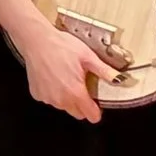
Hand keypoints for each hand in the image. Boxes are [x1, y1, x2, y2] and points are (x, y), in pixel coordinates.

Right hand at [7, 15, 122, 123]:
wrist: (37, 40)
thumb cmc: (60, 46)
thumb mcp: (87, 56)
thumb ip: (105, 71)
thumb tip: (119, 79)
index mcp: (75, 92)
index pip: (91, 116)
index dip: (97, 110)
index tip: (96, 103)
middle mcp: (61, 99)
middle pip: (78, 113)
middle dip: (82, 104)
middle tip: (81, 86)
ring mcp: (48, 98)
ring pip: (63, 106)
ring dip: (67, 98)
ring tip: (66, 77)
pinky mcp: (37, 94)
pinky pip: (50, 99)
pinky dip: (54, 92)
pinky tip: (54, 77)